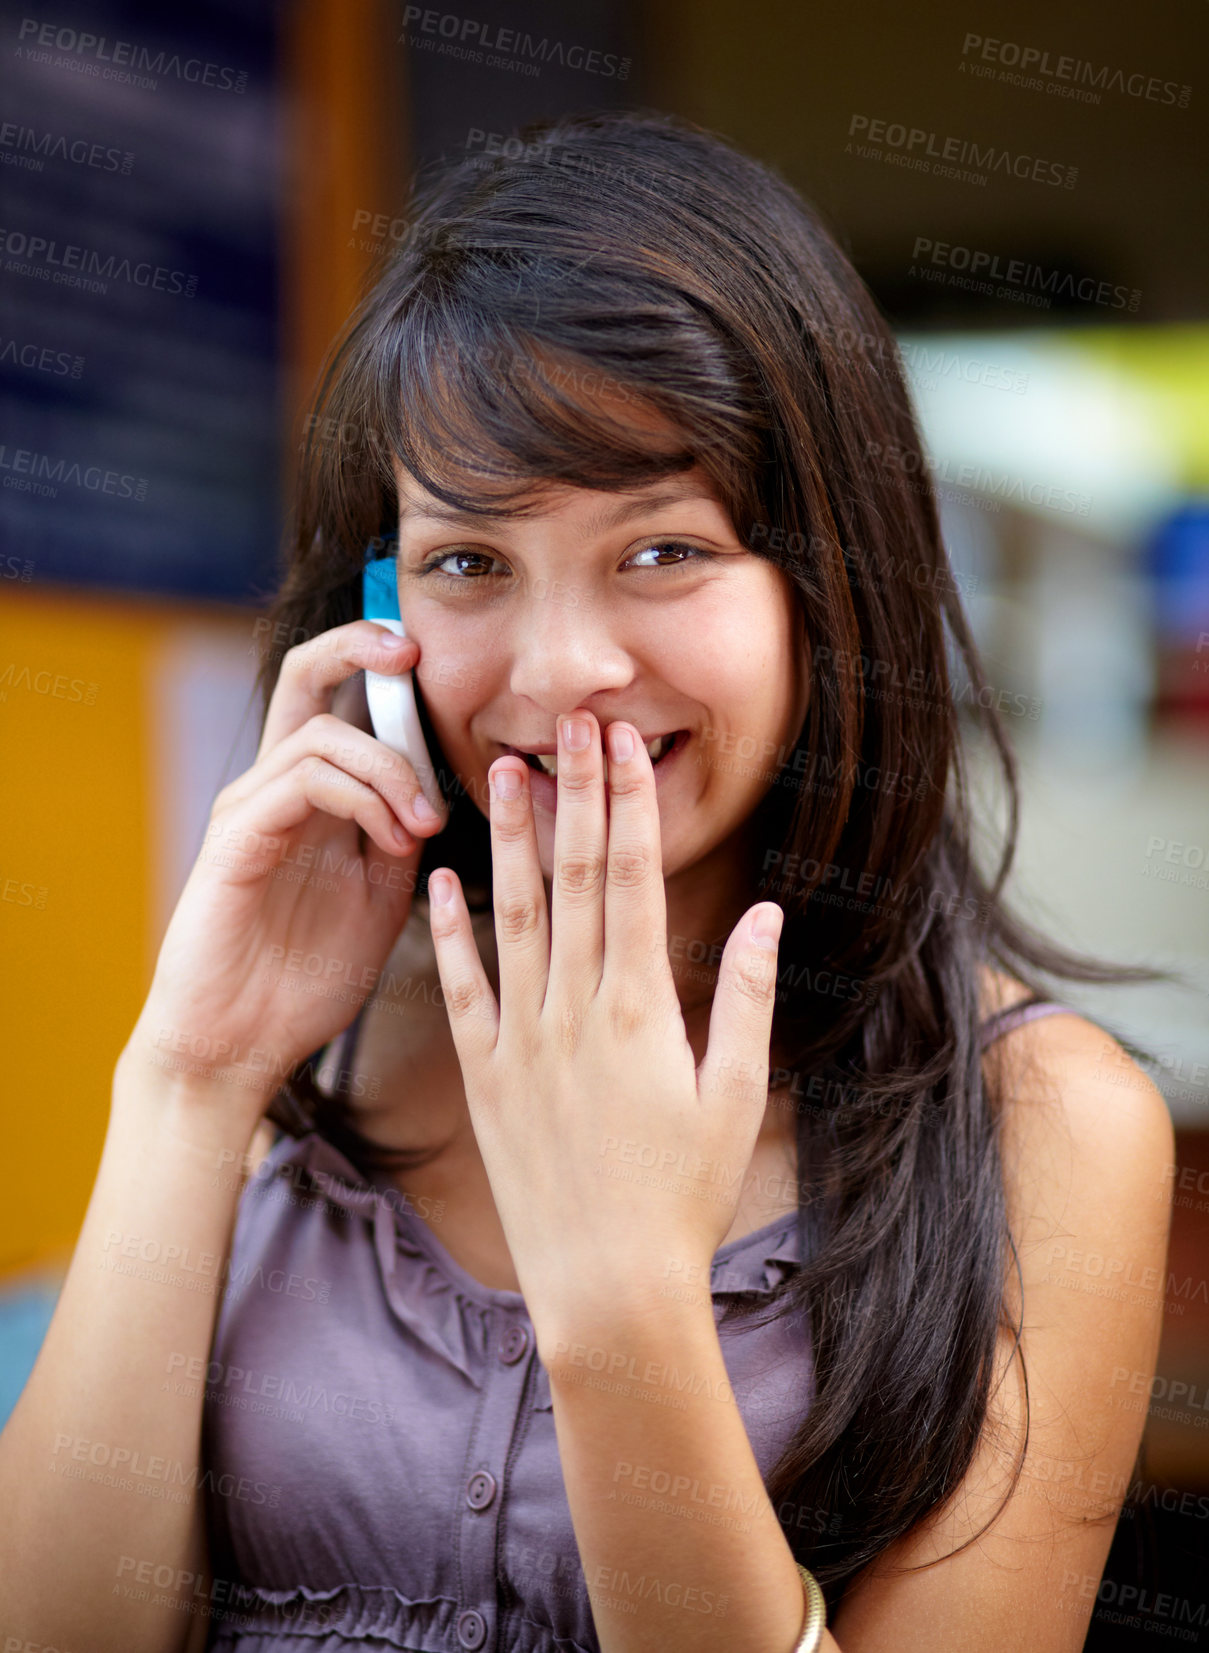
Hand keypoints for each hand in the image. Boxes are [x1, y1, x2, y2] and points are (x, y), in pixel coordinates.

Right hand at [126, 622, 447, 1109]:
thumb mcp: (381, 897)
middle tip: (417, 654)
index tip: (441, 663)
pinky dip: (362, 796)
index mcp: (314, 796)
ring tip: (425, 822)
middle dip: (361, 645)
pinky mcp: (235, 837)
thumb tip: (447, 787)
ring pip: (323, 733)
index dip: (384, 664)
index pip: (343, 698)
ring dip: (391, 767)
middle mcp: (276, 786)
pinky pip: (302, 780)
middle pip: (305, 674)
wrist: (241, 1046)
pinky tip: (395, 839)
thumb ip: (405, 835)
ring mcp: (251, 807)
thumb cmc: (306, 979)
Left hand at [425, 708, 782, 1339]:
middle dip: (576, 795)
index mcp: (640, 1010)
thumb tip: (761, 914)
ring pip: (514, 917)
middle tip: (571, 725)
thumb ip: (742, 999)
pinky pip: (461, 989)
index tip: (623, 747)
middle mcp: (574, 1012)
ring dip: (513, 840)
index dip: (627, 806)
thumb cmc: (683, 1200)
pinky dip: (448, 931)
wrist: (607, 1290)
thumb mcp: (735, 1098)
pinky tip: (440, 880)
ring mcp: (520, 1041)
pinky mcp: (482, 1077)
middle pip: (575, 879)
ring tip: (507, 772)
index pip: (632, 881)